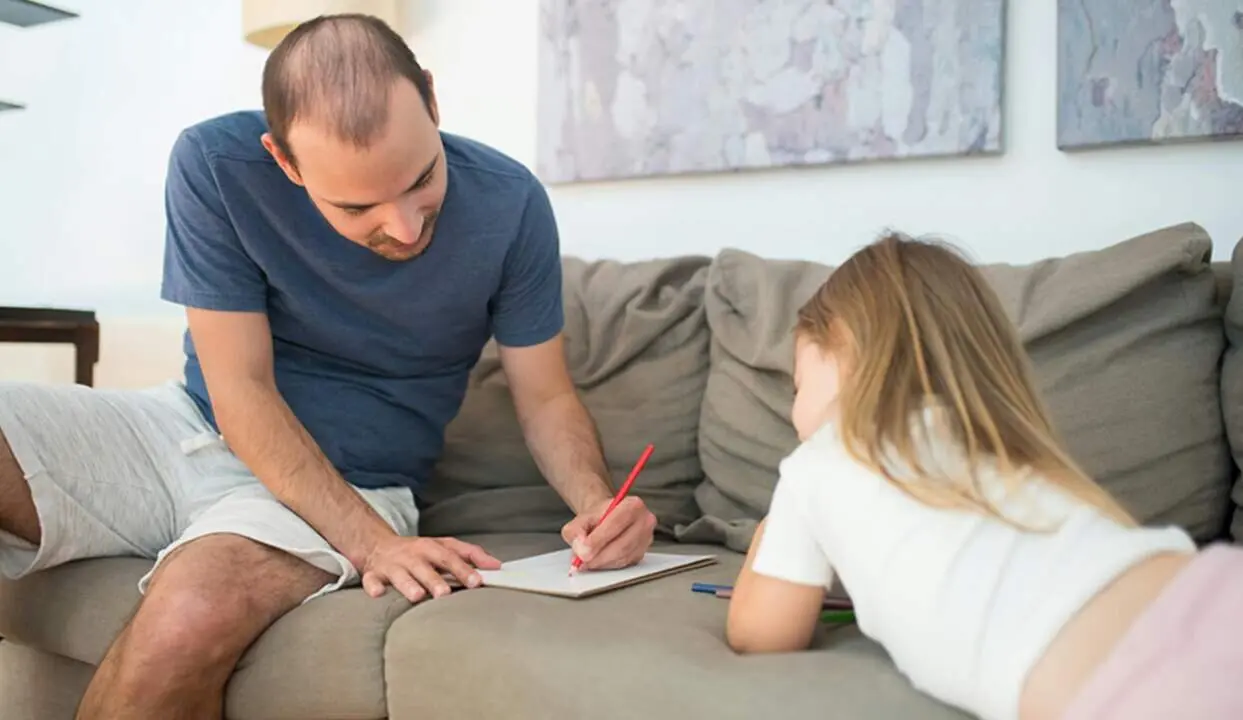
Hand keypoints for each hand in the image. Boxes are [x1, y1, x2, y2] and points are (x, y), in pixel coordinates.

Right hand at [360, 536, 501, 601]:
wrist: (379, 545)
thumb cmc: (419, 551)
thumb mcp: (445, 547)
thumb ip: (471, 555)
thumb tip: (498, 566)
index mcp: (432, 548)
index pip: (450, 557)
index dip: (464, 569)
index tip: (477, 581)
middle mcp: (413, 556)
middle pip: (426, 566)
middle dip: (435, 579)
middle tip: (445, 593)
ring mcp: (393, 565)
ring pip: (400, 575)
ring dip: (408, 584)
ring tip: (418, 596)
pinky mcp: (374, 575)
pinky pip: (371, 580)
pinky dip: (374, 587)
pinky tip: (378, 593)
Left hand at [561, 495, 655, 570]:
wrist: (606, 517)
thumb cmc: (598, 516)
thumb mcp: (580, 518)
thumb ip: (576, 531)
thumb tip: (581, 549)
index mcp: (632, 505)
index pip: (616, 523)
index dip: (598, 540)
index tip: (583, 551)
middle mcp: (644, 521)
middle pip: (621, 545)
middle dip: (598, 556)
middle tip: (581, 561)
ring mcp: (646, 539)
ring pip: (623, 557)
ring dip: (602, 563)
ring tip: (587, 560)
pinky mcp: (642, 553)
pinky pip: (625, 564)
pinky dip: (608, 565)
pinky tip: (598, 561)